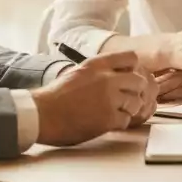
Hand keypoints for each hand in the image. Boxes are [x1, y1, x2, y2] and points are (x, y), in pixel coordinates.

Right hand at [32, 51, 155, 146]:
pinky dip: (119, 123)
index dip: (133, 69)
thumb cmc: (56, 96)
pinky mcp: (107, 118)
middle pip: (139, 81)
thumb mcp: (80, 72)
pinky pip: (126, 120)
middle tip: (126, 99)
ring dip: (129, 109)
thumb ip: (99, 70)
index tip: (127, 78)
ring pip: (136, 102)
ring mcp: (108, 98)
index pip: (131, 57)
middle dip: (135, 91)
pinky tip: (107, 122)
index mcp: (98, 64)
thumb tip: (118, 74)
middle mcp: (106, 78)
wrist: (41, 114)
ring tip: (116, 112)